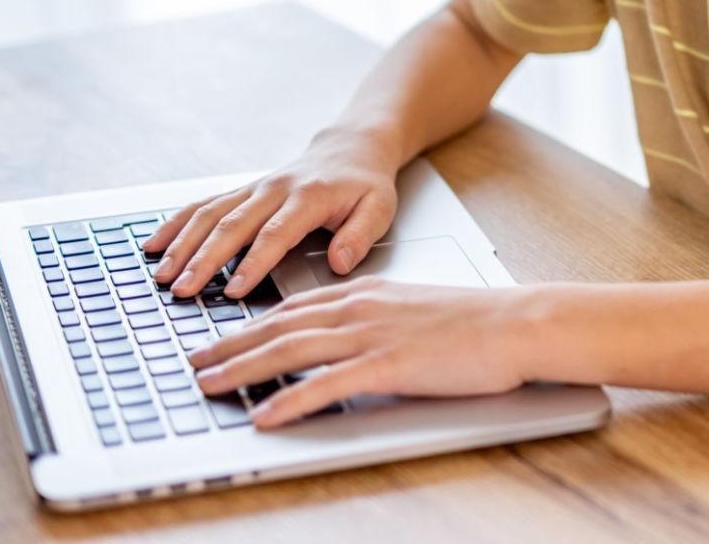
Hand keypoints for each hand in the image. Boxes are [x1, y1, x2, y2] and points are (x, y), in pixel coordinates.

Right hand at [143, 127, 401, 298]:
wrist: (351, 148)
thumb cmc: (364, 185)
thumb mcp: (378, 209)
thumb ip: (359, 236)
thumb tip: (339, 263)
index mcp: (308, 197)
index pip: (275, 234)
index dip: (253, 263)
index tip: (233, 290)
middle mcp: (274, 190)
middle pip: (232, 225)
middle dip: (203, 259)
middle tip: (182, 290)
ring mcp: (253, 188)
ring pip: (210, 214)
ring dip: (182, 244)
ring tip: (161, 273)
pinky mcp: (241, 191)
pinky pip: (203, 205)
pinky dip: (175, 224)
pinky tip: (153, 245)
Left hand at [188, 276, 528, 425]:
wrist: (516, 323)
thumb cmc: (475, 322)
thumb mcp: (412, 310)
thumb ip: (374, 321)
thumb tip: (344, 342)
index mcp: (365, 292)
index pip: (291, 307)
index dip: (247, 324)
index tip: (217, 338)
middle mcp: (359, 308)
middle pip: (278, 326)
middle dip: (229, 345)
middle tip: (192, 362)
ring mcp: (371, 335)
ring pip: (290, 350)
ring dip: (243, 369)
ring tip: (209, 385)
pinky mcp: (388, 365)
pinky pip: (325, 385)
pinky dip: (289, 400)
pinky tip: (265, 415)